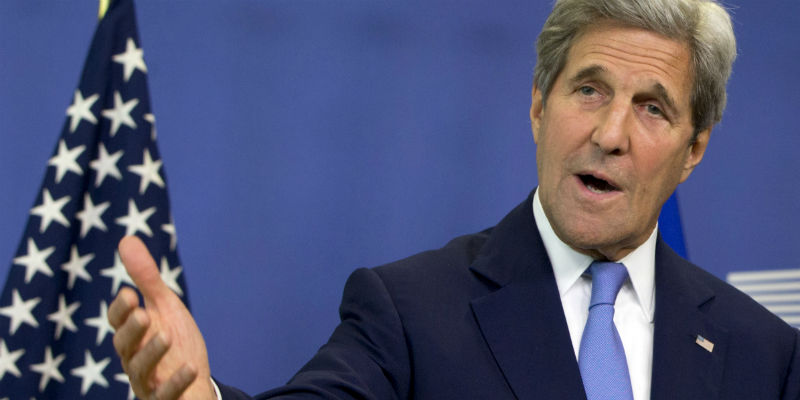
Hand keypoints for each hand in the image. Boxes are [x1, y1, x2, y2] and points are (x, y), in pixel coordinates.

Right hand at [108, 236, 216, 398]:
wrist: (193, 385)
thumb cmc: (175, 343)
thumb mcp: (163, 308)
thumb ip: (146, 279)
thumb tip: (126, 239)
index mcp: (133, 334)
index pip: (118, 321)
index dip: (121, 310)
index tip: (130, 294)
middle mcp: (134, 358)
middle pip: (125, 346)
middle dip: (132, 330)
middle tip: (143, 314)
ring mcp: (149, 381)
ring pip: (141, 370)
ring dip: (152, 353)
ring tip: (166, 336)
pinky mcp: (164, 399)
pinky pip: (165, 394)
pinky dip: (176, 382)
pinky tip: (190, 369)